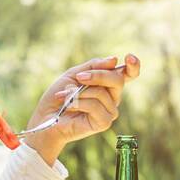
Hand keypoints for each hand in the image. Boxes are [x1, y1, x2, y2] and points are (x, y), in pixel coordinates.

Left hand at [22, 54, 140, 163]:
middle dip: (97, 76)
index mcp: (107, 84)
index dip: (133, 65)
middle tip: (79, 77)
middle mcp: (112, 97)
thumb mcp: (74, 74)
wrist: (46, 116)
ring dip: (79, 93)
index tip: (130, 56)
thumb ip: (94, 66)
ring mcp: (110, 111)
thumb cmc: (59, 95)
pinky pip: (95, 106)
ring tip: (65, 96)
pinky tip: (69, 107)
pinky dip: (79, 103)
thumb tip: (114, 60)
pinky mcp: (104, 123)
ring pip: (102, 93)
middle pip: (117, 80)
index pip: (128, 75)